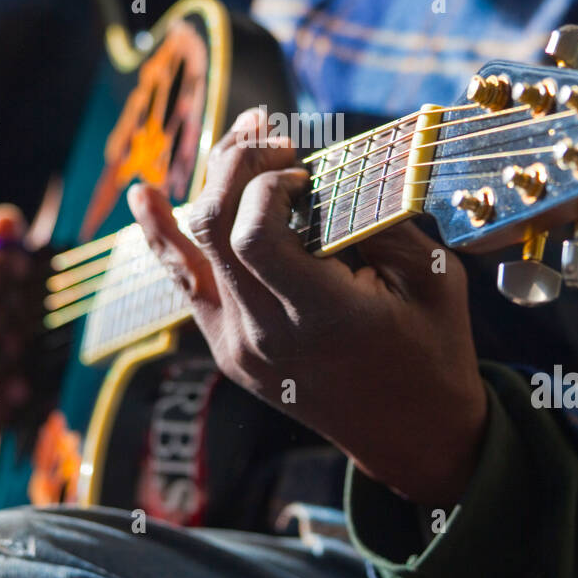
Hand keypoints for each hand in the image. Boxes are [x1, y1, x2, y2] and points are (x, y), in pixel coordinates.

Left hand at [128, 109, 487, 507]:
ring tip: (241, 141)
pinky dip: (163, 235)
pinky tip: (144, 193)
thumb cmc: (432, 350)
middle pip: (213, 227)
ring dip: (213, 184)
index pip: (253, 234)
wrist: (412, 436)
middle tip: (278, 142)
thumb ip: (380, 217)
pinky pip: (186, 282)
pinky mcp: (228, 348)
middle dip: (238, 165)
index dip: (268, 184)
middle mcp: (266, 335)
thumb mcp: (432, 277)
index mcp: (321, 318)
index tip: (306, 172)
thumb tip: (333, 165)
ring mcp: (238, 346)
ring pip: (192, 247)